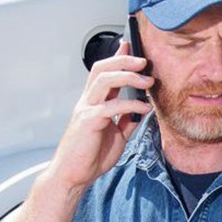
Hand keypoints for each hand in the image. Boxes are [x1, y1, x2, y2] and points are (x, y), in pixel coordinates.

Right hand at [47, 40, 153, 192]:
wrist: (74, 176)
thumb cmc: (90, 157)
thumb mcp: (117, 136)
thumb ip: (127, 121)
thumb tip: (142, 110)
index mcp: (93, 103)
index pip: (103, 73)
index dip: (116, 57)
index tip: (130, 46)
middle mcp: (87, 102)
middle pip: (101, 69)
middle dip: (123, 60)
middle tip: (144, 60)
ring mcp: (86, 110)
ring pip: (103, 80)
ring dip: (128, 76)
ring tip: (148, 80)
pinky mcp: (88, 122)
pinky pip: (111, 106)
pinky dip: (131, 103)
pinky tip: (144, 107)